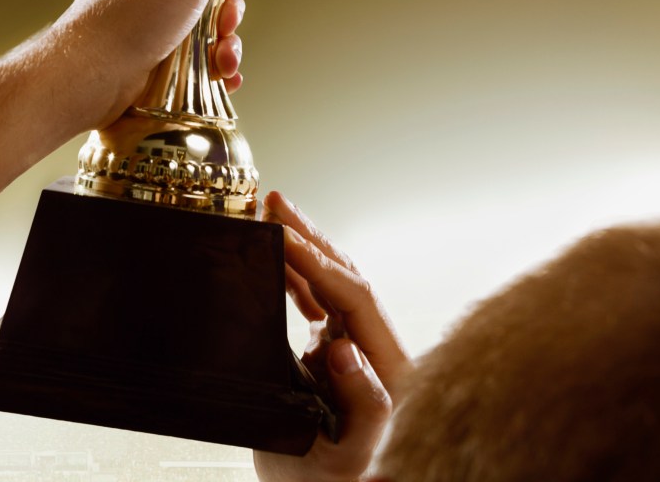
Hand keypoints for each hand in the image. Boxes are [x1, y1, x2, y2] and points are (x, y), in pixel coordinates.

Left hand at [55, 0, 271, 128]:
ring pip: (202, 18)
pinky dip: (210, 61)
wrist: (92, 76)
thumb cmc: (132, 14)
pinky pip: (191, 47)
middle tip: (226, 25)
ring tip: (224, 62)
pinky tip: (223, 76)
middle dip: (228, 10)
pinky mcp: (144, 45)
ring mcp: (139, 10)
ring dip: (224, 41)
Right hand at [255, 192, 410, 481]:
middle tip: (274, 204)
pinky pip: (317, 305)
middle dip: (311, 238)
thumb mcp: (348, 456)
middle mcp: (378, 351)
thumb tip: (347, 349)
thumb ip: (362, 404)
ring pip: (332, 285)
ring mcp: (358, 351)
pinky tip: (273, 261)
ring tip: (269, 216)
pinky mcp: (336, 356)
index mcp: (390, 370)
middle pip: (348, 278)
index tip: (280, 236)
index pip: (354, 297)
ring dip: (301, 249)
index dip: (317, 263)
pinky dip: (294, 278)